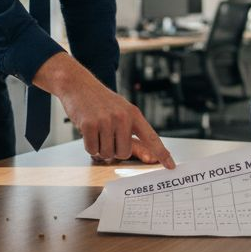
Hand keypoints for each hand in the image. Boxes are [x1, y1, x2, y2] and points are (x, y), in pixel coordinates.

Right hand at [35, 53, 175, 168]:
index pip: (152, 137)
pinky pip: (92, 150)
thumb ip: (134, 133)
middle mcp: (122, 117)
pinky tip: (88, 131)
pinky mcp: (89, 125)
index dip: (162, 153)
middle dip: (114, 150)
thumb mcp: (121, 111)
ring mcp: (106, 120)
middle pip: (124, 153)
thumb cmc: (101, 102)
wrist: (79, 85)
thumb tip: (149, 156)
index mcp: (134, 114)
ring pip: (107, 154)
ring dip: (100, 148)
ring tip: (97, 131)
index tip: (171, 166)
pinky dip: (89, 146)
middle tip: (107, 136)